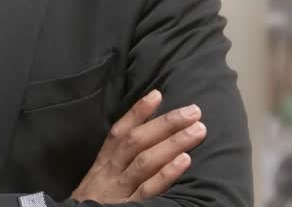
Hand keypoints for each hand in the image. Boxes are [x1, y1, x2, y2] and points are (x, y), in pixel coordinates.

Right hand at [72, 90, 206, 202]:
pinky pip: (149, 189)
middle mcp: (110, 172)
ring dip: (173, 143)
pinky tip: (185, 160)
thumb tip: (141, 137)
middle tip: (193, 111)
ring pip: (145, 161)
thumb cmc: (93, 202)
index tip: (158, 94)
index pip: (119, 132)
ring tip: (197, 130)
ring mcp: (120, 189)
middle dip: (165, 123)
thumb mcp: (98, 178)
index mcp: (103, 163)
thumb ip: (115, 161)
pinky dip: (167, 174)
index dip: (137, 112)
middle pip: (136, 141)